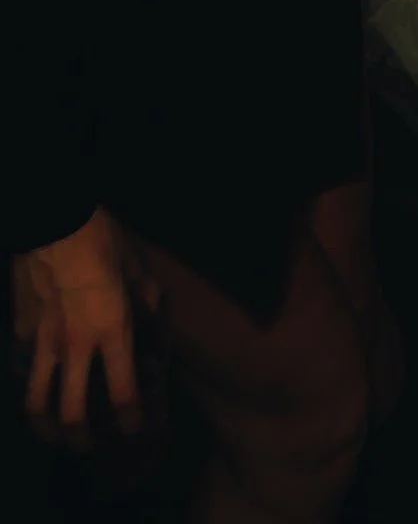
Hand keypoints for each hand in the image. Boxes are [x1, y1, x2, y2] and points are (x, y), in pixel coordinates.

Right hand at [11, 208, 160, 446]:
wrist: (52, 218)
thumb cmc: (101, 236)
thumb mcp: (135, 265)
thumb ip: (144, 297)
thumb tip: (151, 314)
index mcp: (112, 330)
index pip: (123, 393)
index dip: (130, 421)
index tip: (134, 429)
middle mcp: (76, 345)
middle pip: (72, 414)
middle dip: (80, 440)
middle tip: (88, 445)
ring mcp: (42, 339)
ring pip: (36, 400)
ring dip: (44, 426)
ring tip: (53, 434)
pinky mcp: (19, 327)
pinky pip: (19, 366)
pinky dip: (26, 382)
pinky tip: (33, 386)